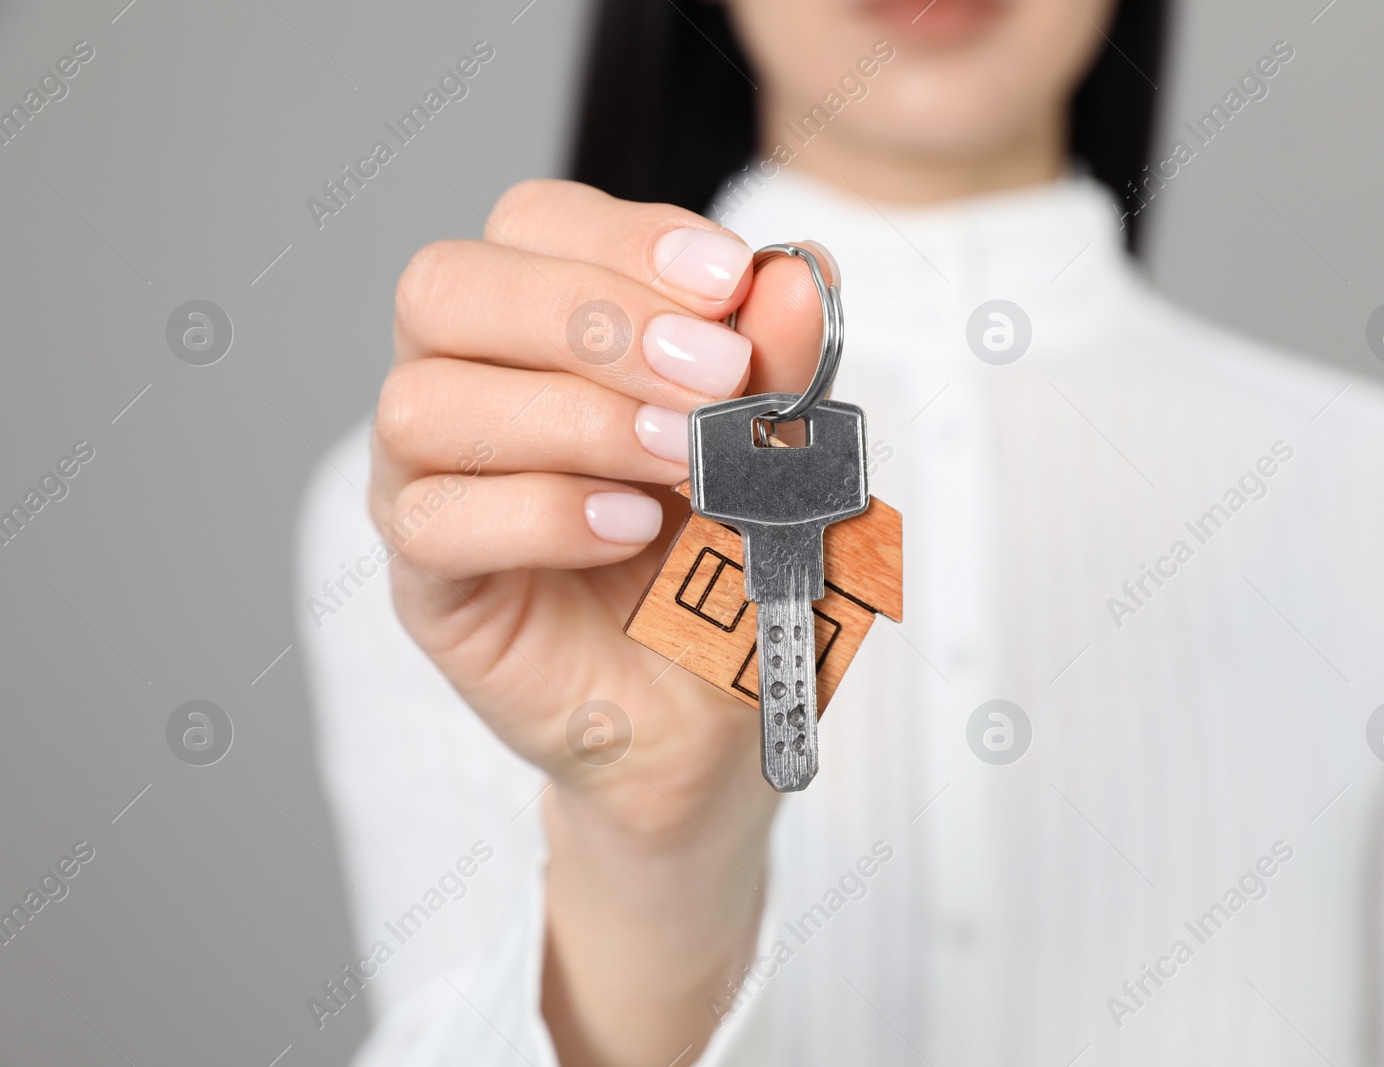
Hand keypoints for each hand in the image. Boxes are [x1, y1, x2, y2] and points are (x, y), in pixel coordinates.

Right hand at [371, 180, 828, 1064]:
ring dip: (573, 417)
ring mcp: (430, 484)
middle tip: (712, 375)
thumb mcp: (782, 460)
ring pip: (425, 400)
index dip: (625, 237)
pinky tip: (629, 530)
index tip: (728, 283)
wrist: (713, 722)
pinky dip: (541, 512)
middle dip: (590, 315)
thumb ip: (782, 371)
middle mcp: (467, 386)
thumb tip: (796, 277)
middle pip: (447, 287)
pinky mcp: (429, 583)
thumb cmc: (734, 571)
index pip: (534, 222)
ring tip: (678, 464)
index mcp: (543, 327)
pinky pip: (435, 522)